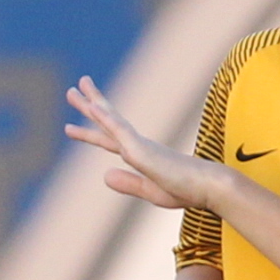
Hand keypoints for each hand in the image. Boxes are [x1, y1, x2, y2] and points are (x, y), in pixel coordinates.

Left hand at [60, 75, 221, 212]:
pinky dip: (106, 119)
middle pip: (107, 122)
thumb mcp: (151, 191)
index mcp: (140, 156)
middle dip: (88, 106)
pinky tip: (94, 107)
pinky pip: (121, 131)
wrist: (210, 187)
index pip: (108, 141)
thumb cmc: (188, 189)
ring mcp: (140, 145)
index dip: (88, 133)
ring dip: (92, 104)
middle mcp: (138, 145)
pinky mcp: (143, 149)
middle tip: (71, 90)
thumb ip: (129, 183)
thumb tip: (104, 175)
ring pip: (110, 120)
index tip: (69, 127)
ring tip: (74, 88)